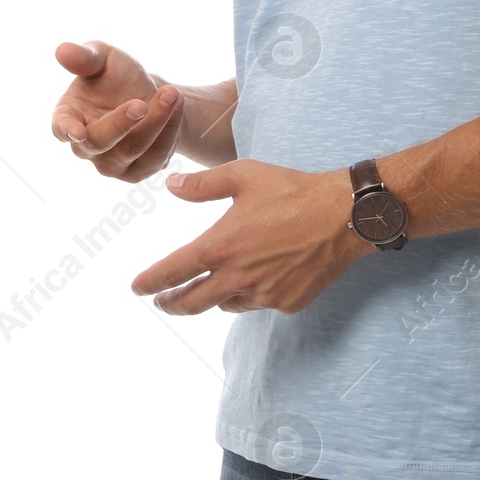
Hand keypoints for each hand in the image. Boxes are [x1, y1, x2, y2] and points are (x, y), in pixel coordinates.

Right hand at [52, 40, 183, 181]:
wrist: (147, 93)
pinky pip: (155, 157)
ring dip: (156, 121)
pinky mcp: (137, 173)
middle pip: (101, 141)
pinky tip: (178, 107)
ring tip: (172, 94)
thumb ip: (84, 57)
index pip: (61, 127)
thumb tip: (62, 51)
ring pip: (133, 149)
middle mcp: (85, 147)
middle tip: (142, 103)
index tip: (78, 132)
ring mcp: (110, 164)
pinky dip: (170, 131)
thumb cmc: (115, 75)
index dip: (67, 130)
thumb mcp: (102, 58)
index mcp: (68, 116)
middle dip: (123, 121)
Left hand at [130, 161, 367, 314]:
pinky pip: (256, 304)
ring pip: (224, 305)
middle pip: (191, 302)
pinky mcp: (287, 302)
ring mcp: (263, 294)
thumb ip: (201, 184)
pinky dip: (246, 295)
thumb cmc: (292, 191)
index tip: (137, 288)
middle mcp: (238, 276)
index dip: (150, 282)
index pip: (173, 271)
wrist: (343, 216)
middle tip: (161, 301)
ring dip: (210, 298)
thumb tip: (170, 186)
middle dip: (171, 303)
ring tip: (204, 289)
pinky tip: (250, 280)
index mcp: (221, 246)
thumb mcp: (242, 175)